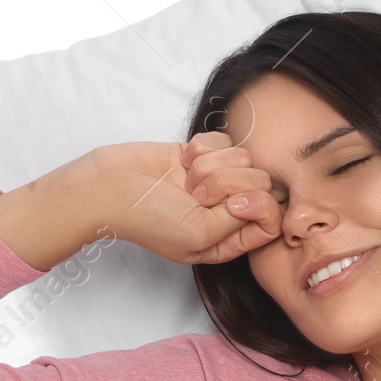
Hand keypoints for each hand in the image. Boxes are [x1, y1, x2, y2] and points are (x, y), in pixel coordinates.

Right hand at [85, 133, 282, 264]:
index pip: (273, 220)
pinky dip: (202, 148)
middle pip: (261, 184)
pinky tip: (181, 161)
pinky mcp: (203, 155)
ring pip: (244, 158)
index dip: (260, 206)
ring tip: (185, 179)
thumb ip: (240, 221)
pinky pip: (226, 140)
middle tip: (196, 194)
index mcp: (229, 240)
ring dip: (211, 165)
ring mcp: (216, 180)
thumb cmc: (147, 220)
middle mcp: (226, 210)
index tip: (233, 204)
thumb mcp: (199, 236)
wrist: (108, 188)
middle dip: (229, 183)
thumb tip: (265, 198)